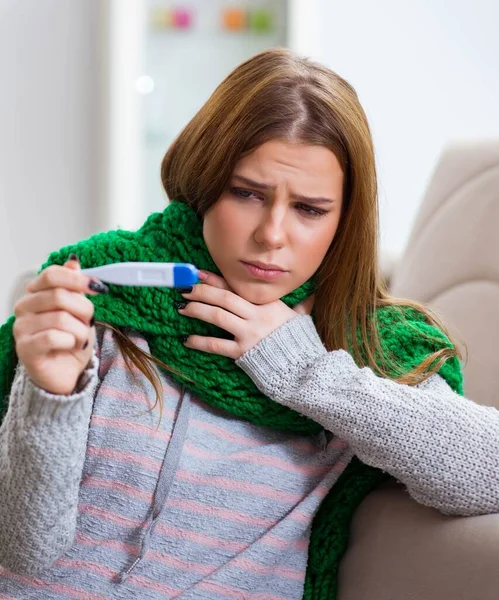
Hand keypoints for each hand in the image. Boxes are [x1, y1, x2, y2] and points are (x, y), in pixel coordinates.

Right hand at [13, 257, 105, 394]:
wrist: (64, 372)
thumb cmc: (70, 340)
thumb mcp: (78, 311)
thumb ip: (74, 287)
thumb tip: (74, 261)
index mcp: (35, 293)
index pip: (51, 275)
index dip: (77, 279)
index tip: (98, 287)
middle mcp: (24, 307)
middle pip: (59, 295)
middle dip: (84, 310)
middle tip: (88, 322)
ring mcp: (21, 328)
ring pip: (61, 318)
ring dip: (80, 330)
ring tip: (79, 339)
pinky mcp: (25, 348)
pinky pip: (54, 337)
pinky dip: (71, 342)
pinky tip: (70, 347)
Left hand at [178, 270, 313, 359]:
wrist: (305, 368)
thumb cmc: (302, 343)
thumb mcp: (302, 319)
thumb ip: (302, 305)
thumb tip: (313, 294)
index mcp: (268, 304)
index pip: (237, 287)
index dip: (215, 279)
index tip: (198, 273)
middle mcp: (257, 316)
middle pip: (224, 298)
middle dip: (201, 291)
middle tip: (184, 288)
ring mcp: (249, 334)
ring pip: (218, 316)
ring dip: (197, 310)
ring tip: (182, 308)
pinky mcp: (243, 353)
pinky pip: (217, 345)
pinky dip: (200, 341)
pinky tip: (187, 339)